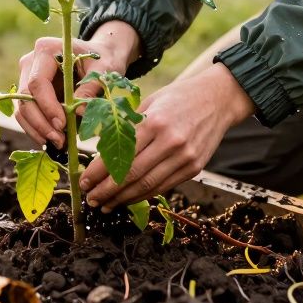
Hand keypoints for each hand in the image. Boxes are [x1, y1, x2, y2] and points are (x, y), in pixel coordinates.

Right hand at [14, 21, 140, 148]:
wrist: (100, 56)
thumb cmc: (103, 59)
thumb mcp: (104, 69)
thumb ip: (91, 87)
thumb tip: (78, 112)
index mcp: (46, 49)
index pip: (38, 82)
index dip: (47, 106)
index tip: (62, 125)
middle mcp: (31, 62)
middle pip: (25, 98)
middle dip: (40, 123)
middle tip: (59, 141)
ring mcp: (27, 77)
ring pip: (22, 109)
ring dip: (37, 130)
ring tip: (59, 144)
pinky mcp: (31, 93)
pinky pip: (28, 114)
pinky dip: (38, 129)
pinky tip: (54, 140)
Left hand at [79, 63, 255, 210]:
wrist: (218, 99)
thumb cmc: (178, 98)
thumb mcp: (150, 103)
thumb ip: (129, 127)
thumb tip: (101, 153)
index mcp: (155, 122)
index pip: (120, 154)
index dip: (99, 172)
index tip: (84, 181)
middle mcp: (171, 142)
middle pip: (132, 175)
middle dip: (107, 190)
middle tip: (91, 198)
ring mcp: (185, 158)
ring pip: (147, 186)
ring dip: (123, 199)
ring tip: (106, 204)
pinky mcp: (194, 168)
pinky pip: (163, 187)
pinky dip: (143, 195)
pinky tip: (128, 199)